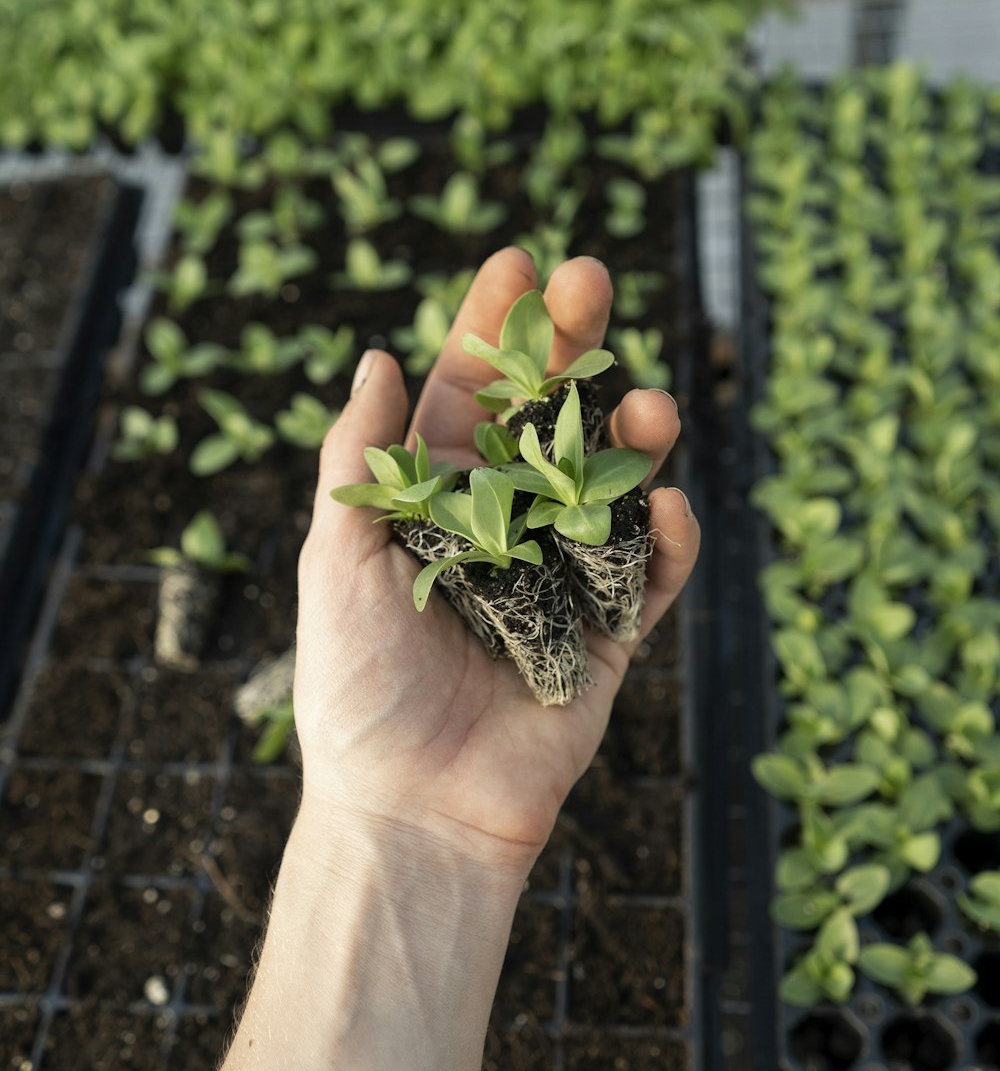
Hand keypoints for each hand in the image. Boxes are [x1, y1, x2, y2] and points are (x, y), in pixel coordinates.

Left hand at [292, 248, 699, 881]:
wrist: (412, 810)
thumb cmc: (358, 687)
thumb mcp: (340, 562)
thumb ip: (361, 462)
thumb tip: (373, 355)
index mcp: (434, 502)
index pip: (466, 396)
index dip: (492, 328)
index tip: (518, 260)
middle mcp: (502, 526)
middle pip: (548, 418)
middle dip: (572, 348)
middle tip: (592, 282)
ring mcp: (560, 577)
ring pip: (613, 484)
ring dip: (635, 436)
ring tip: (649, 402)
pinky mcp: (607, 638)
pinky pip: (650, 577)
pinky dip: (669, 541)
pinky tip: (674, 506)